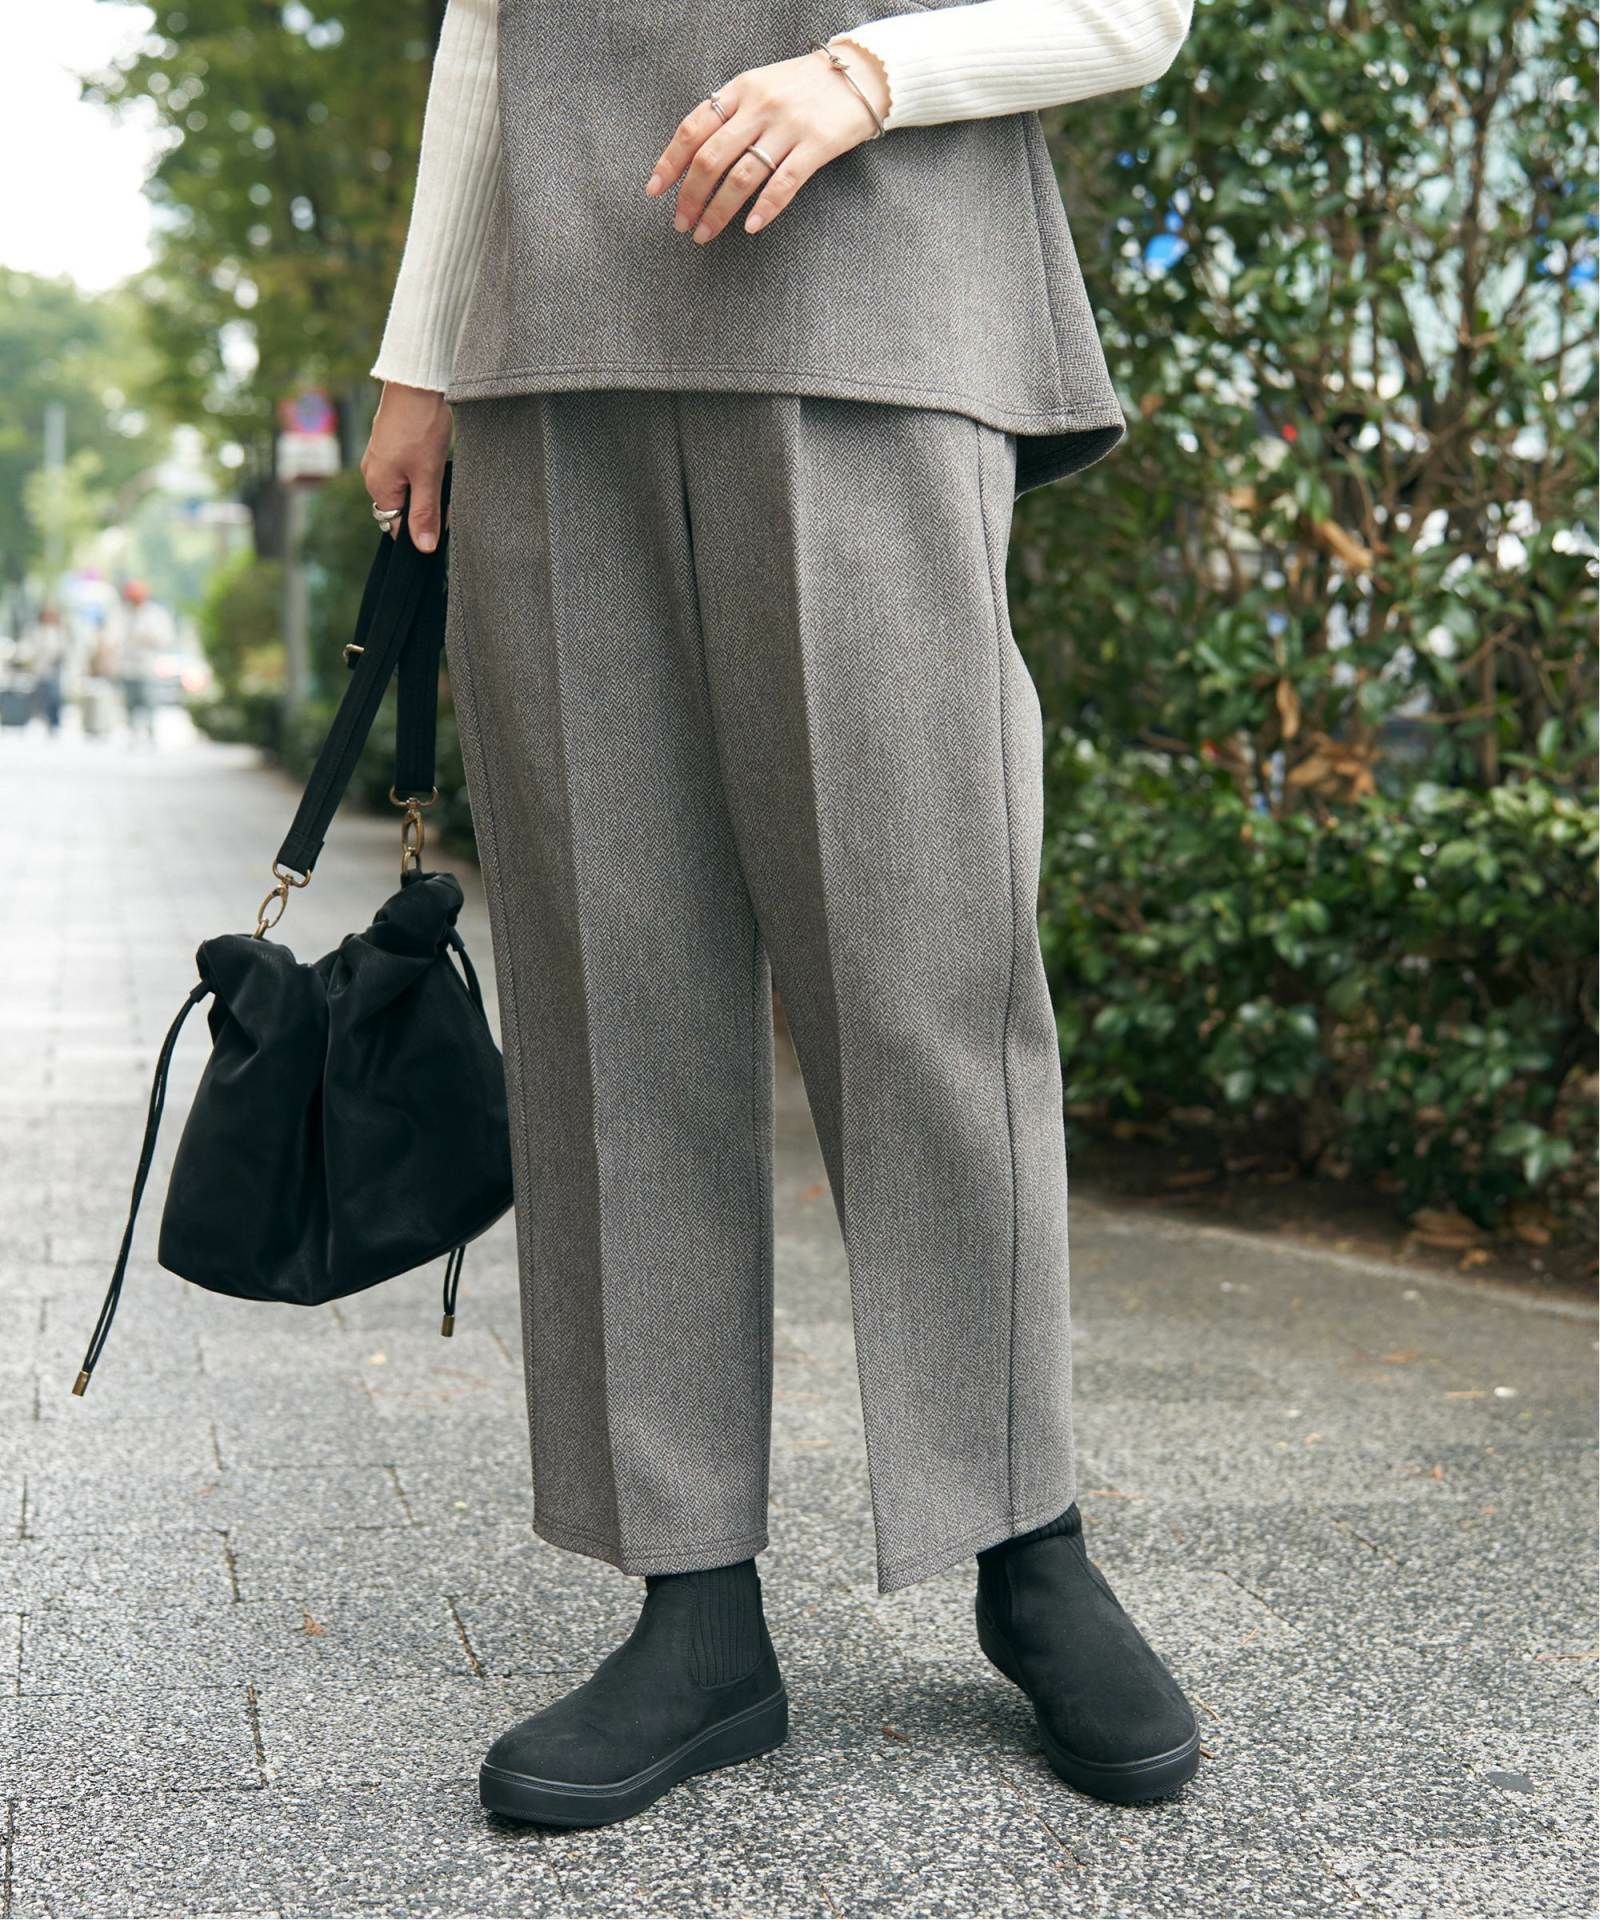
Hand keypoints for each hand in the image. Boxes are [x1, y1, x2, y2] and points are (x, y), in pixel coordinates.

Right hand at [360, 383, 451, 551]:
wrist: (415, 382)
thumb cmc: (420, 427)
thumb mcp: (428, 476)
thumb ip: (425, 513)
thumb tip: (424, 547)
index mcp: (378, 486)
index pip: (396, 526)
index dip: (421, 528)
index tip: (442, 519)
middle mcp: (373, 474)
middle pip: (400, 507)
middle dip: (424, 507)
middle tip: (446, 495)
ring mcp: (379, 458)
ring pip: (405, 487)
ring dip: (425, 488)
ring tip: (440, 470)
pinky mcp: (389, 444)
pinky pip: (404, 470)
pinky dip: (421, 471)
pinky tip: (434, 458)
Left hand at [645, 45, 889, 244]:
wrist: (860, 74)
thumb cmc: (804, 87)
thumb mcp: (761, 86)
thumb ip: (732, 113)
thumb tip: (696, 154)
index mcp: (740, 90)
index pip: (694, 128)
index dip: (671, 162)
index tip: (655, 191)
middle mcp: (760, 106)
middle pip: (711, 158)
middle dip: (690, 196)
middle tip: (681, 224)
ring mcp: (788, 126)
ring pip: (742, 176)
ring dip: (718, 210)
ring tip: (704, 233)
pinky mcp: (816, 145)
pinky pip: (784, 183)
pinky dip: (764, 209)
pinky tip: (749, 228)